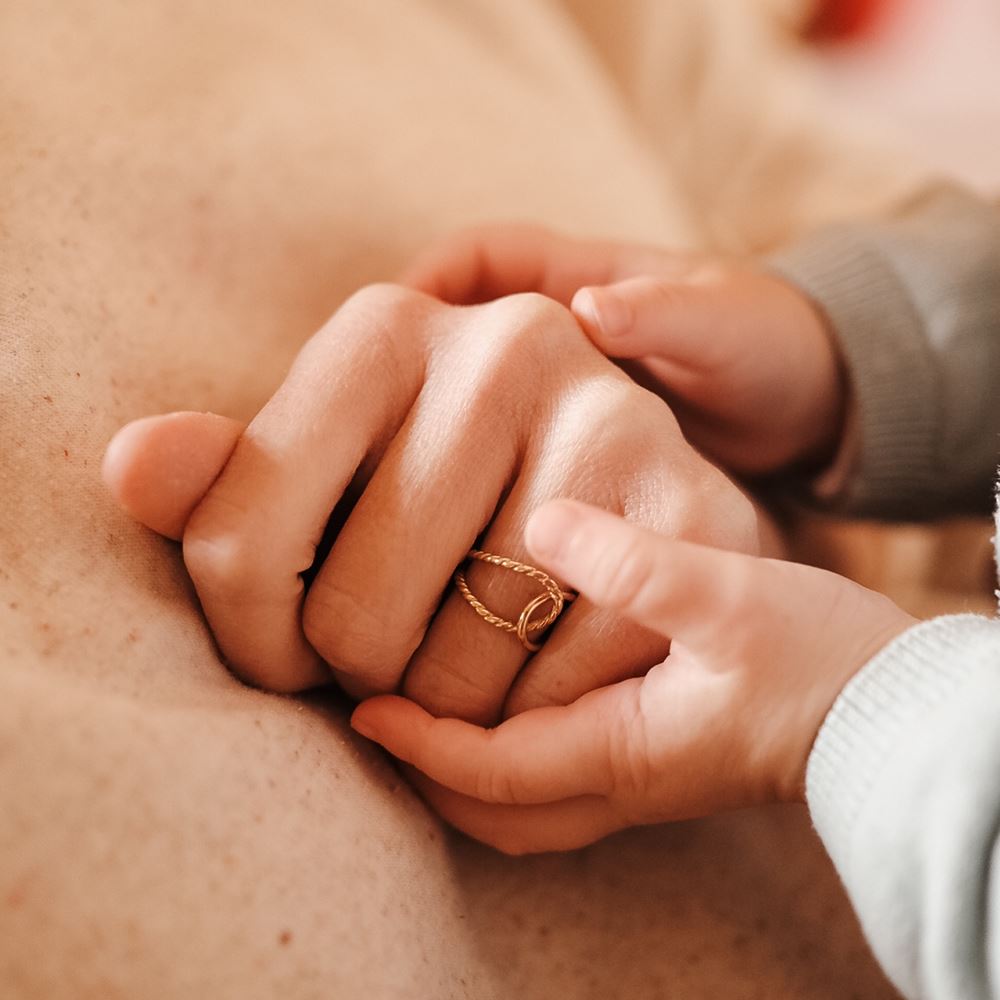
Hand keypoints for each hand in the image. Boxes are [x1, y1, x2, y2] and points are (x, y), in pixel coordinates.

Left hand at [103, 285, 775, 722]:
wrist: (618, 489)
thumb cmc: (451, 485)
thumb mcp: (336, 466)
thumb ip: (225, 478)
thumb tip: (130, 467)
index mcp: (387, 325)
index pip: (239, 533)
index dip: (248, 633)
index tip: (283, 654)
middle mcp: (503, 345)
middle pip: (352, 617)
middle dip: (356, 673)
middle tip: (387, 654)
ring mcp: (605, 415)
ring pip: (457, 670)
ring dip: (441, 711)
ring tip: (452, 663)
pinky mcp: (682, 502)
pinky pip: (558, 688)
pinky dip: (527, 721)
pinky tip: (522, 678)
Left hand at [350, 499, 914, 853]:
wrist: (887, 709)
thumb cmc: (817, 659)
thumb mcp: (727, 597)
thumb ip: (633, 566)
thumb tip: (541, 522)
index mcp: (623, 751)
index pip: (491, 770)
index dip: (420, 743)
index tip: (362, 707)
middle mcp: (620, 779)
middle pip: (495, 807)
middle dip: (429, 772)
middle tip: (379, 717)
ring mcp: (638, 777)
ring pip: (524, 803)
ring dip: (466, 768)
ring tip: (423, 710)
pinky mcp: (654, 756)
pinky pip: (557, 779)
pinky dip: (510, 754)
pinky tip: (502, 696)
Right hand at [403, 224, 846, 475]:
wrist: (810, 405)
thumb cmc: (769, 345)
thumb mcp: (723, 325)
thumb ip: (660, 314)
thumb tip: (586, 308)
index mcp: (580, 277)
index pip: (480, 257)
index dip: (426, 281)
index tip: (382, 329)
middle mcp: (558, 329)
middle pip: (460, 334)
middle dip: (414, 365)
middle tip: (374, 420)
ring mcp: (564, 386)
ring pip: (480, 396)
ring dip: (443, 427)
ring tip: (402, 475)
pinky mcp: (576, 436)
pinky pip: (513, 444)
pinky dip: (484, 469)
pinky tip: (464, 512)